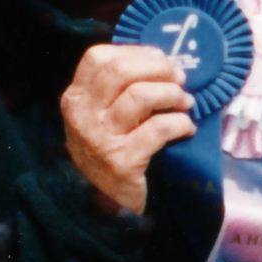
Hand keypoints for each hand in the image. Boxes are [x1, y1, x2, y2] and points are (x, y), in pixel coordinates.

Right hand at [61, 44, 193, 213]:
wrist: (109, 208)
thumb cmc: (113, 154)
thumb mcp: (103, 119)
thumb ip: (119, 90)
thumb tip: (162, 62)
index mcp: (75, 99)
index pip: (98, 57)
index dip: (135, 53)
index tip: (161, 61)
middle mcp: (81, 116)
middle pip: (120, 70)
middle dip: (158, 69)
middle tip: (179, 80)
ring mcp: (98, 138)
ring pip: (141, 95)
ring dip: (173, 95)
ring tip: (185, 103)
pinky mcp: (121, 161)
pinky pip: (158, 128)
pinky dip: (180, 124)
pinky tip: (187, 129)